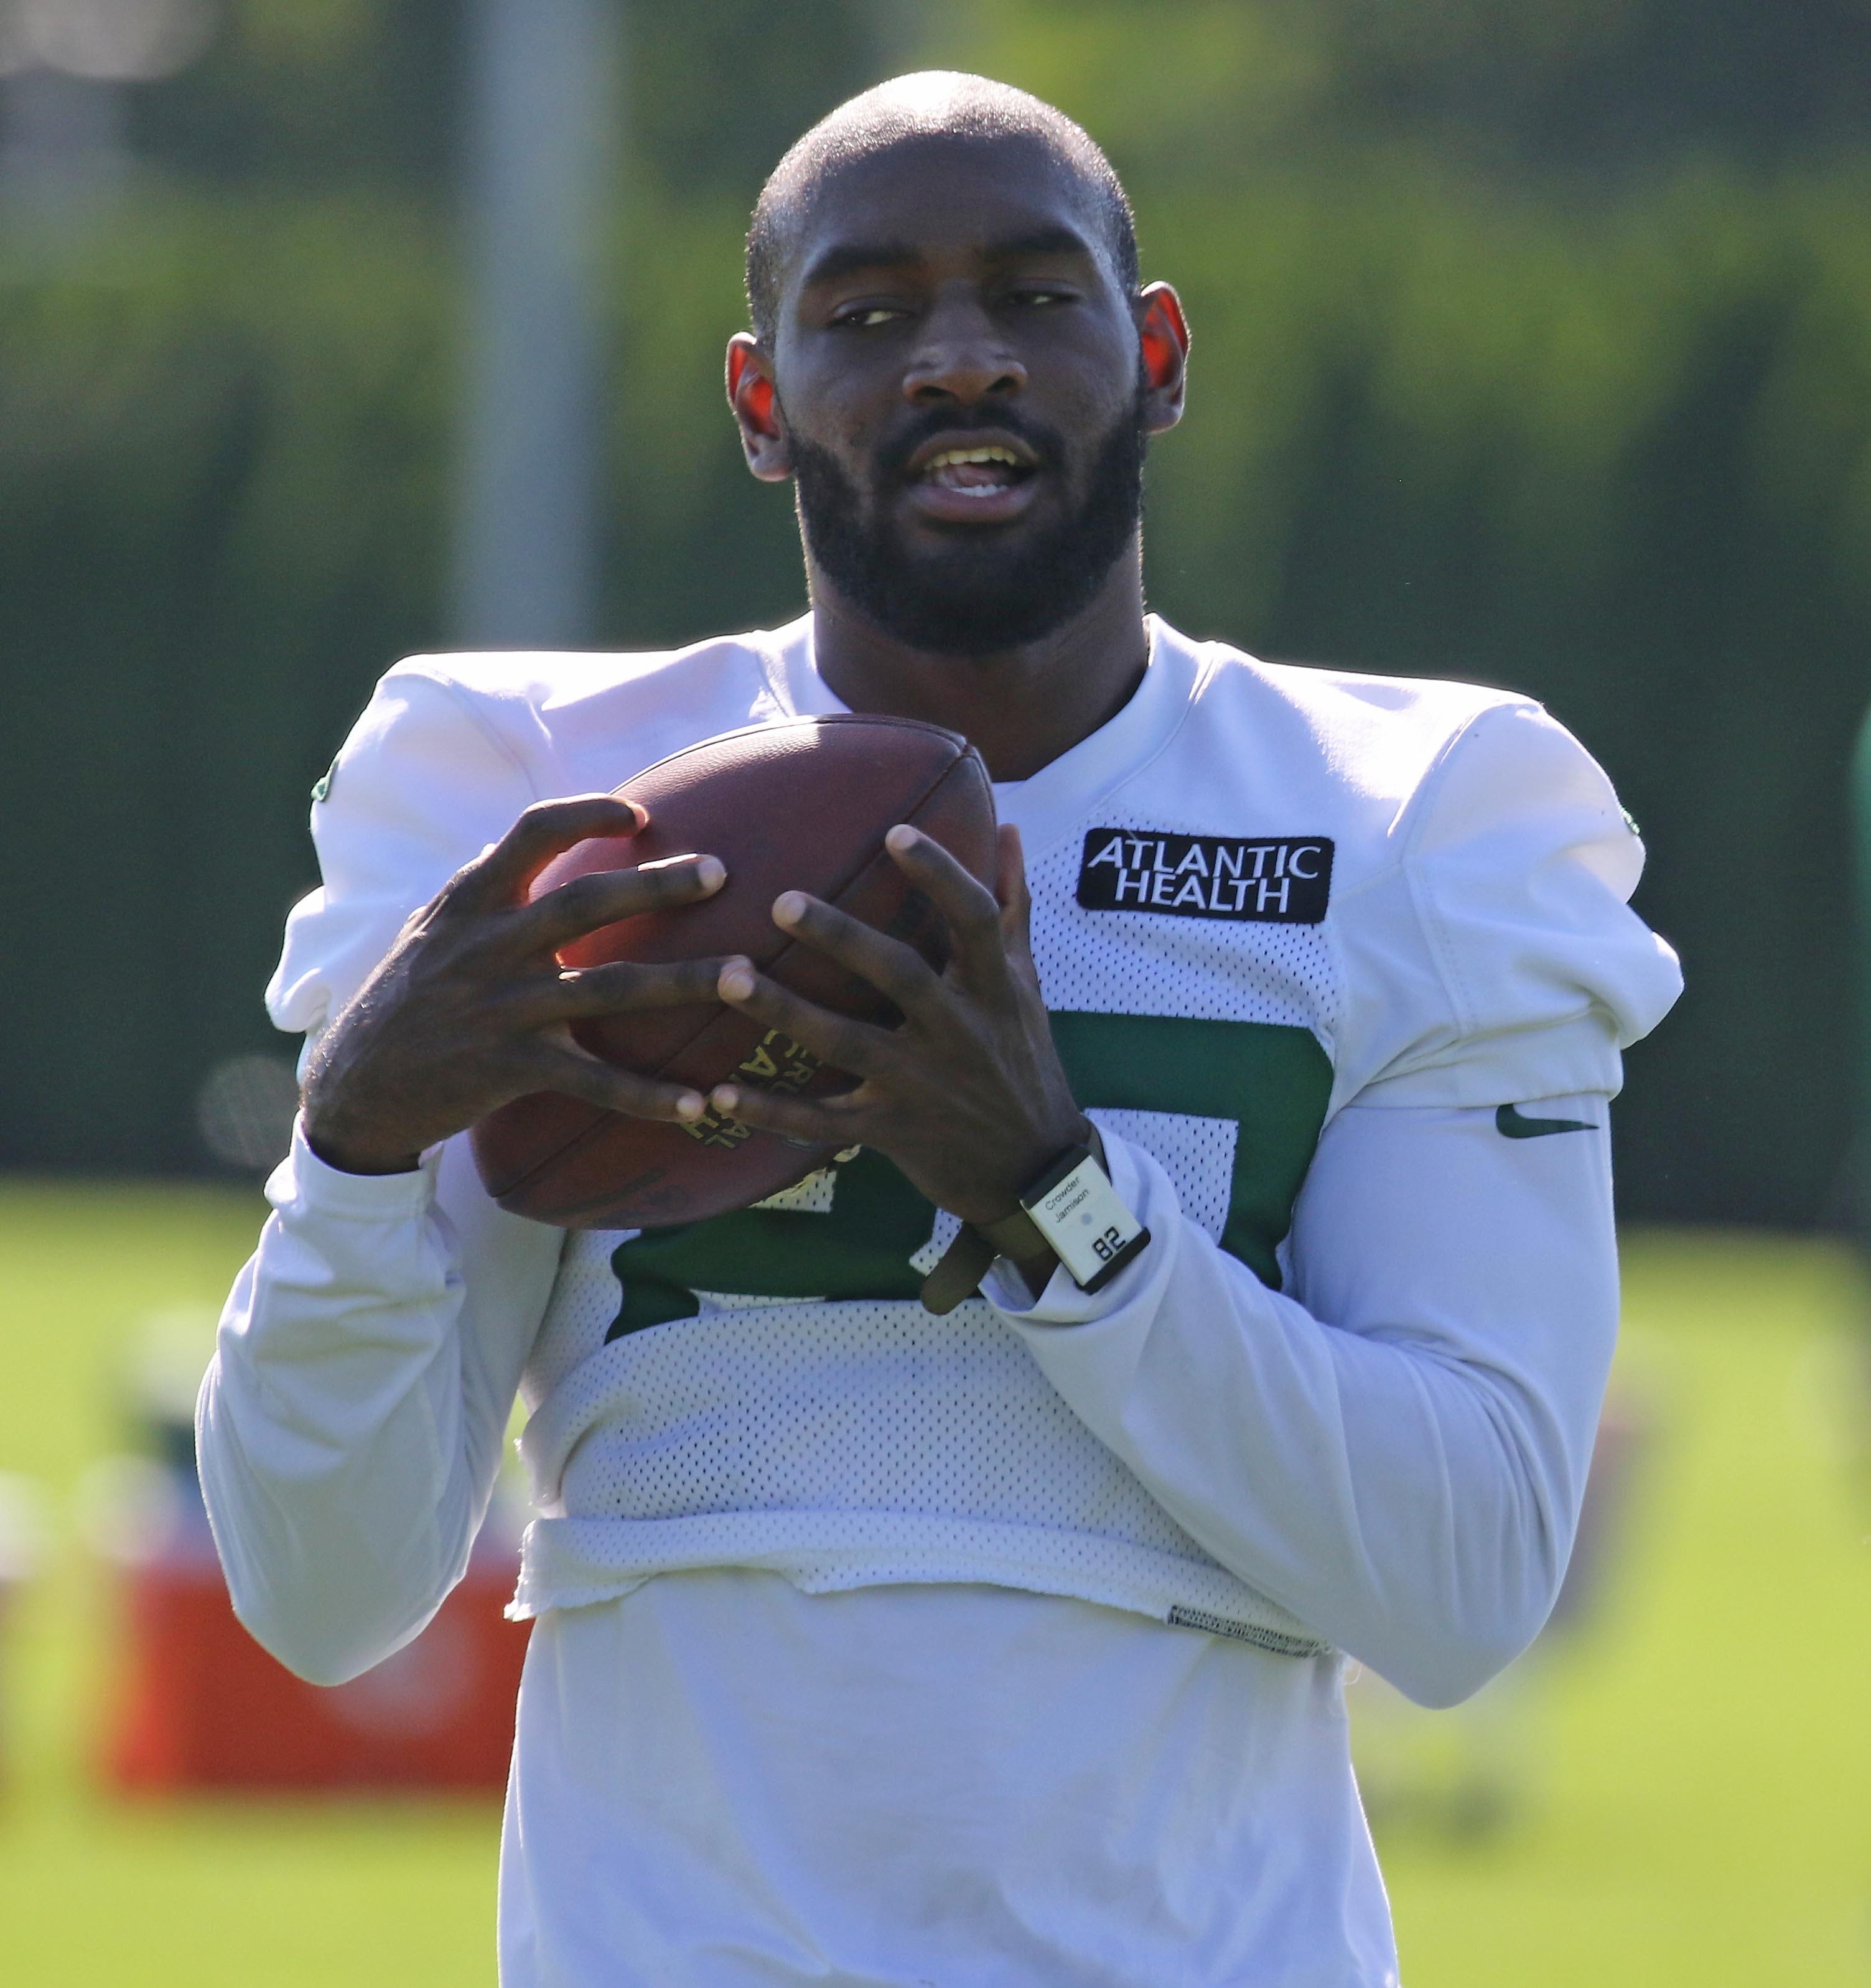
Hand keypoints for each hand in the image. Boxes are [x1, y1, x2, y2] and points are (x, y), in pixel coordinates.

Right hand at [300, 795, 730, 1174]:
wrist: (353, 1088)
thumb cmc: (408, 1001)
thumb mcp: (434, 930)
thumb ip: (488, 890)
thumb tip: (542, 843)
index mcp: (469, 901)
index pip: (531, 832)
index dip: (587, 813)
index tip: (643, 813)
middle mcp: (486, 946)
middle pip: (585, 901)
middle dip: (658, 886)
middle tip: (721, 872)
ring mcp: (499, 1007)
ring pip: (607, 988)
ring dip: (682, 983)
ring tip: (746, 978)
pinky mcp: (508, 1068)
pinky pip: (593, 1081)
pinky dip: (649, 1095)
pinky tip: (700, 1106)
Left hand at [708, 823, 1089, 1227]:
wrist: (1034, 1169)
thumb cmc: (1022, 1059)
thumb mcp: (1026, 983)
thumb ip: (1012, 906)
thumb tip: (1009, 828)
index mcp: (994, 988)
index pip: (974, 919)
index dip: (941, 874)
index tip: (896, 832)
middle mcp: (959, 1031)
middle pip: (900, 975)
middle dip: (841, 938)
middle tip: (782, 901)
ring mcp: (923, 1084)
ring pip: (848, 1044)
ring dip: (785, 1012)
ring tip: (731, 977)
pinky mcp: (892, 1131)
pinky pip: (824, 1122)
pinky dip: (771, 1113)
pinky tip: (720, 1095)